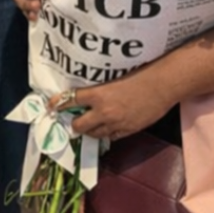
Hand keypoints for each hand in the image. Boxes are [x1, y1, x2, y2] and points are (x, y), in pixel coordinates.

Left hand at [55, 67, 173, 141]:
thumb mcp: (115, 78)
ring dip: (90, 130)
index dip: (58, 103)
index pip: (71, 100)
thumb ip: (100, 90)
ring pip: (93, 134)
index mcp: (99, 94)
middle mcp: (104, 111)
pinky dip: (107, 133)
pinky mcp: (127, 130)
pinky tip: (108, 127)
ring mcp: (115, 123)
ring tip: (91, 124)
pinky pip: (110, 137)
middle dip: (75, 123)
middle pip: (79, 124)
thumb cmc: (141, 75)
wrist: (162, 85)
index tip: (51, 105)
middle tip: (75, 119)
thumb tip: (88, 95)